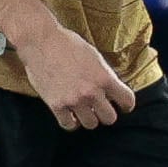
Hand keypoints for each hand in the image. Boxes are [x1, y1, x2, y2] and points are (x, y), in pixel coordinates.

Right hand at [15, 25, 136, 129]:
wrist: (40, 41)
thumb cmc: (66, 43)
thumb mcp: (94, 56)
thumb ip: (103, 74)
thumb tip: (110, 88)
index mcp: (105, 78)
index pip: (127, 101)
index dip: (126, 105)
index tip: (123, 106)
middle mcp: (92, 92)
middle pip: (109, 118)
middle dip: (106, 113)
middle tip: (100, 109)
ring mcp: (74, 100)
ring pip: (90, 124)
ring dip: (88, 118)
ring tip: (83, 112)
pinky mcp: (56, 105)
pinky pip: (68, 125)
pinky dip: (70, 122)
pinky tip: (69, 115)